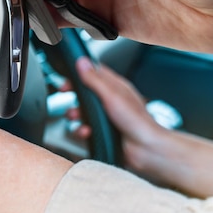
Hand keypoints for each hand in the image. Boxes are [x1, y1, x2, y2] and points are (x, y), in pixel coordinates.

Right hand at [75, 57, 212, 206]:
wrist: (146, 150)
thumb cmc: (137, 123)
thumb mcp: (112, 95)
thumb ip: (94, 79)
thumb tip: (82, 62)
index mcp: (116, 86)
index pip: (94, 72)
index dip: (80, 72)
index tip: (68, 75)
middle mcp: (111, 100)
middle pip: (85, 91)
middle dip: (74, 94)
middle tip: (66, 93)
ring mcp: (106, 116)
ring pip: (82, 111)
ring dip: (75, 114)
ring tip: (76, 117)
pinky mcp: (102, 131)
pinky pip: (84, 128)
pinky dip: (82, 130)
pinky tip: (86, 132)